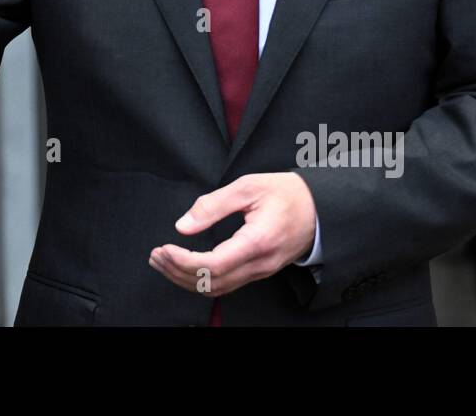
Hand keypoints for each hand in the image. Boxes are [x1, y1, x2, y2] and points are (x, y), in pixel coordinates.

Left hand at [149, 172, 316, 297]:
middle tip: (155, 255)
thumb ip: (213, 205)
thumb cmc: (287, 193)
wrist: (320, 208)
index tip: (163, 248)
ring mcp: (261, 272)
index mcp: (257, 241)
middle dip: (177, 272)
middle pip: (211, 283)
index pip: (212, 265)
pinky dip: (201, 280)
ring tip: (163, 262)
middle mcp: (260, 264)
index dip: (183, 261)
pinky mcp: (259, 272)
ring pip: (218, 288)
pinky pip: (227, 285)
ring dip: (186, 279)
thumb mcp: (248, 187)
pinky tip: (186, 267)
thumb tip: (183, 225)